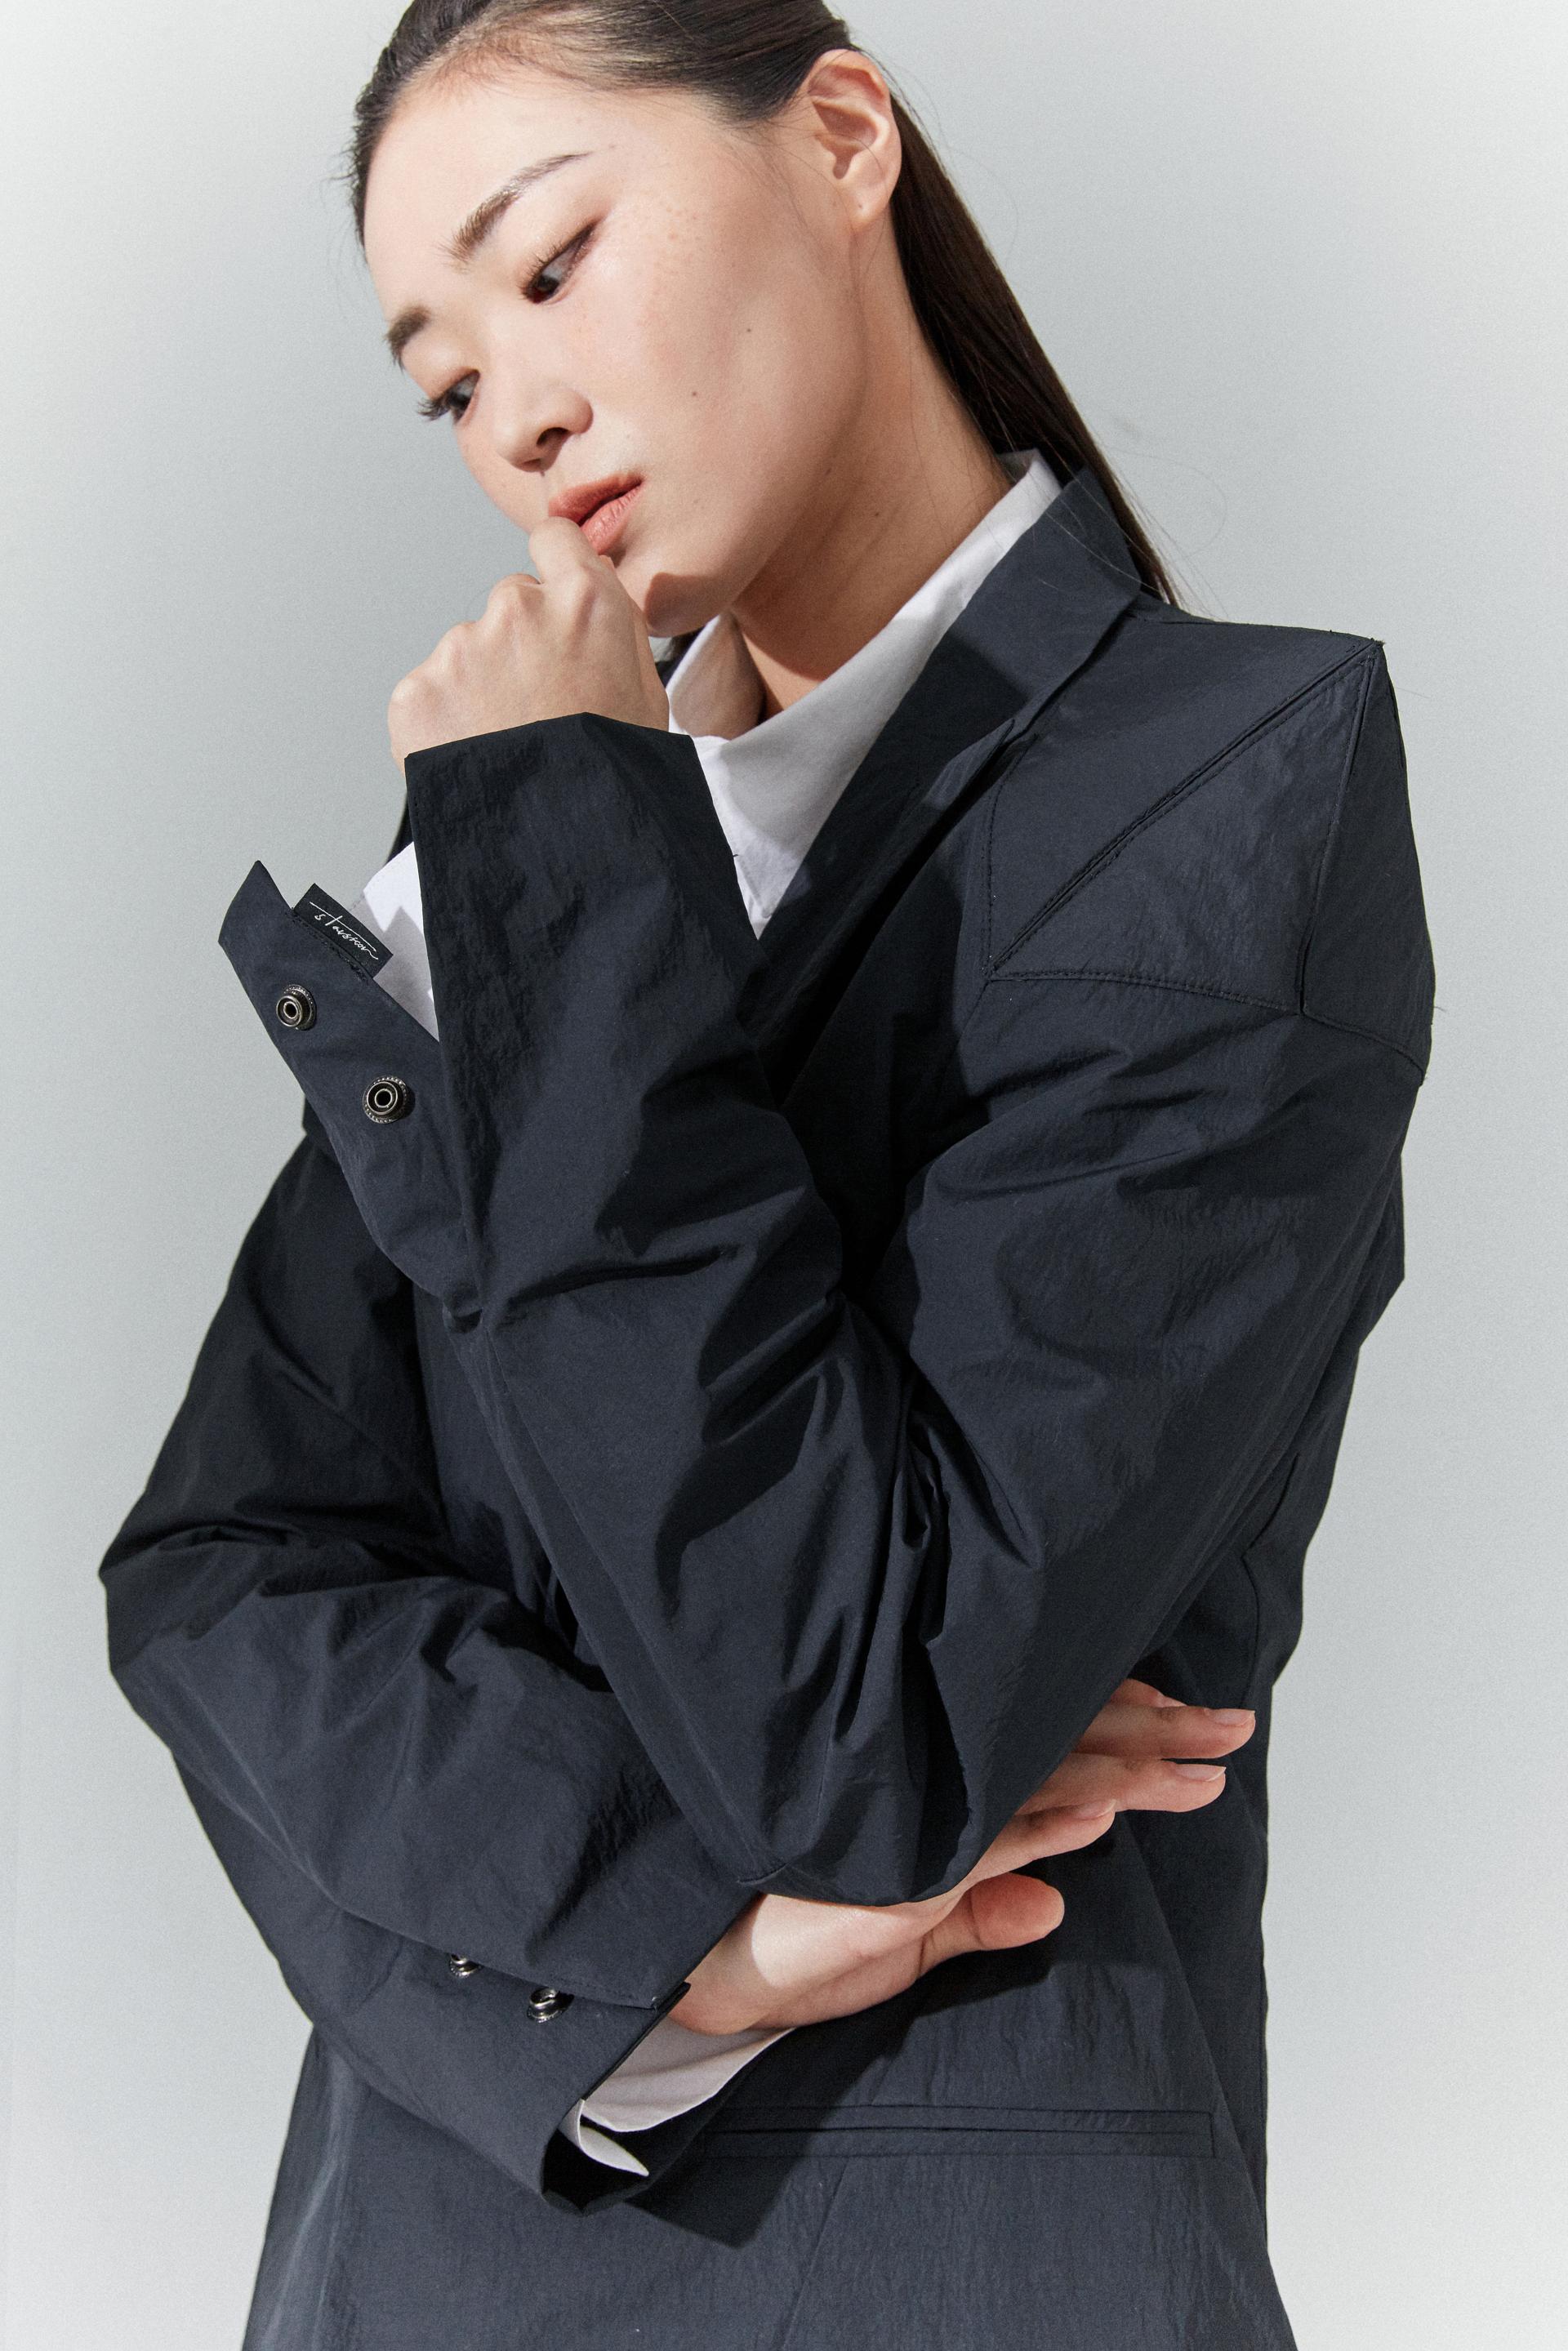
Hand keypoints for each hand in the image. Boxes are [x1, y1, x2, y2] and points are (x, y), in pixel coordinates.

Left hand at [386, 517, 668, 766]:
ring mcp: (460, 650)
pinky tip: (476, 757)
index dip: (556, 568)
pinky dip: (445, 723)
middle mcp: (516, 611)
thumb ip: (615, 626)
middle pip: (511, 603)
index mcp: (585, 604)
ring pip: (469, 651)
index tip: (552, 598)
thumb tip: (594, 582)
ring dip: (482, 688)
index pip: (555, 538)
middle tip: (538, 709)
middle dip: (521, 645)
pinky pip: (430, 693)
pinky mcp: (418, 691)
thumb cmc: (610, 778)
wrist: (560, 849)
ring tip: (508, 745)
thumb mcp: (645, 693)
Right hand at [668, 1679, 1254, 2035]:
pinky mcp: (894, 1874)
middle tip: (1233, 1722)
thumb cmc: (795, 1943)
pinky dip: (1043, 1826)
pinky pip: (981, 1842)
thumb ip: (983, 1915)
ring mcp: (918, 1828)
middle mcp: (937, 1796)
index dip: (1124, 1725)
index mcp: (942, 1799)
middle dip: (1156, 1734)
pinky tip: (1098, 1816)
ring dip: (1127, 1773)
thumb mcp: (908, 1940)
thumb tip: (1057, 1904)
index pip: (1046, 1741)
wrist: (703, 1961)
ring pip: (1038, 1781)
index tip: (1191, 1718)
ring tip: (1200, 1767)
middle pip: (1062, 1745)